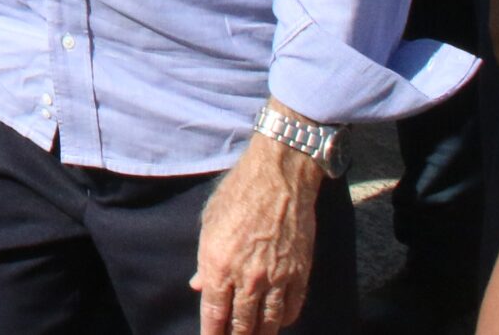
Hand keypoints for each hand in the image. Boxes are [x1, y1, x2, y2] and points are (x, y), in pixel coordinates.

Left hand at [190, 129, 321, 334]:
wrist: (278, 177)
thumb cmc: (237, 194)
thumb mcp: (209, 224)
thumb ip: (205, 261)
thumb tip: (199, 286)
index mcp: (219, 265)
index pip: (214, 313)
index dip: (212, 333)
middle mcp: (248, 278)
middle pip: (242, 324)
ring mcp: (276, 279)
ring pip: (269, 323)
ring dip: (260, 334)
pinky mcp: (299, 274)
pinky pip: (291, 309)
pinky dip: (283, 319)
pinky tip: (277, 322)